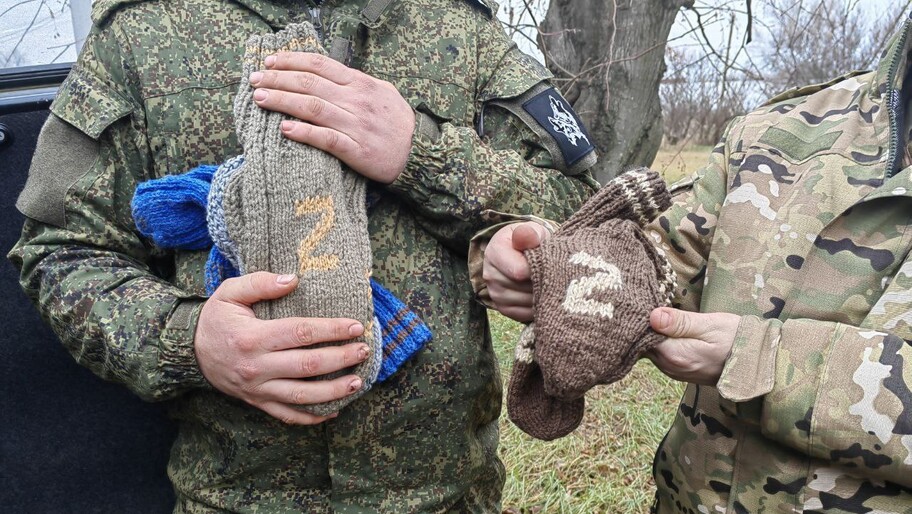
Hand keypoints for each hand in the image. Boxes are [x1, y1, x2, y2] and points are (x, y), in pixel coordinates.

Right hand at [194, 272, 368, 424]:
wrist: (188, 351)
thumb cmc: (216, 318)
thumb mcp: (230, 292)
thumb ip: (260, 283)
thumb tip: (293, 279)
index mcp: (253, 337)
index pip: (301, 333)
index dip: (332, 330)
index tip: (355, 326)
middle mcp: (257, 366)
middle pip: (308, 365)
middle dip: (341, 358)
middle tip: (363, 351)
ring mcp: (257, 389)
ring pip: (302, 395)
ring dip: (333, 391)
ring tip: (357, 382)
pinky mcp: (257, 402)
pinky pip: (287, 414)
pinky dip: (311, 417)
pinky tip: (334, 409)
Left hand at [249, 52, 415, 183]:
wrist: (419, 153)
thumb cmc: (398, 124)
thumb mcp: (382, 93)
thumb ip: (355, 83)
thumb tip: (327, 75)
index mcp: (360, 84)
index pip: (320, 65)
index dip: (292, 60)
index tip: (270, 61)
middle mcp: (356, 101)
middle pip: (310, 84)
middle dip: (278, 79)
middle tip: (255, 79)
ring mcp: (356, 125)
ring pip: (313, 108)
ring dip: (283, 102)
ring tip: (261, 99)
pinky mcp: (356, 150)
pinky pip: (326, 139)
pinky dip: (304, 133)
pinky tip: (285, 129)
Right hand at [482, 222, 550, 322]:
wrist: (522, 254)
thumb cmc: (530, 242)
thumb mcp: (532, 231)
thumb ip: (530, 234)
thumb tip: (527, 237)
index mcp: (494, 252)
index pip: (519, 271)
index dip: (540, 269)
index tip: (550, 262)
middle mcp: (490, 275)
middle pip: (524, 288)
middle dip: (543, 281)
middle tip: (554, 273)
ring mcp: (496, 294)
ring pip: (527, 302)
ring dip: (543, 295)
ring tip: (550, 282)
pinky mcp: (504, 309)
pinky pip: (526, 314)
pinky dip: (539, 307)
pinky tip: (545, 295)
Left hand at [645, 307, 740, 385]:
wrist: (758, 363)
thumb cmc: (736, 340)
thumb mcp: (710, 325)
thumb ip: (680, 322)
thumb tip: (652, 316)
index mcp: (674, 355)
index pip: (642, 336)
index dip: (640, 318)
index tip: (642, 301)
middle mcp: (670, 367)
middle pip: (643, 343)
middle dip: (643, 325)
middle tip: (647, 302)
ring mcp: (674, 371)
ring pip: (651, 349)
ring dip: (652, 333)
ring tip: (655, 311)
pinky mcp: (681, 370)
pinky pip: (662, 354)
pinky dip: (660, 341)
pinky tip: (666, 328)